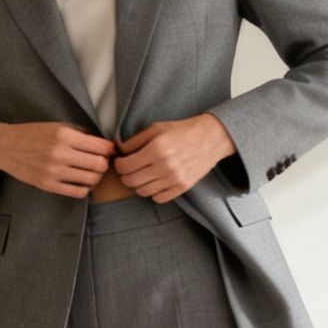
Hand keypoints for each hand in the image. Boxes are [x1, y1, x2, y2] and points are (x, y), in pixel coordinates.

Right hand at [0, 122, 115, 198]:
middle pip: (99, 165)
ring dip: (96, 176)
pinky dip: (85, 188)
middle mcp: (60, 154)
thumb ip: (80, 134)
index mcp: (64, 136)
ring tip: (91, 171)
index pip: (101, 147)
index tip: (109, 150)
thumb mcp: (57, 126)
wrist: (5, 146)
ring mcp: (54, 172)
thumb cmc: (32, 134)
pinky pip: (78, 192)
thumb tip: (104, 145)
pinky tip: (81, 181)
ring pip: (91, 179)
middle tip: (100, 161)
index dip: (110, 149)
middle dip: (104, 163)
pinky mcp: (48, 186)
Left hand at [112, 114, 235, 202]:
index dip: (118, 164)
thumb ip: (134, 141)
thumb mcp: (155, 128)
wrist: (210, 138)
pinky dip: (152, 192)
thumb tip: (118, 151)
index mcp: (156, 149)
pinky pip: (158, 198)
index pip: (124, 166)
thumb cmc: (181, 131)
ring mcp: (174, 179)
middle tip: (128, 169)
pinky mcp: (182, 187)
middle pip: (131, 181)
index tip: (121, 161)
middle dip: (125, 176)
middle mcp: (164, 166)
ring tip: (142, 175)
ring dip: (138, 185)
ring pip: (143, 192)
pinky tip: (155, 181)